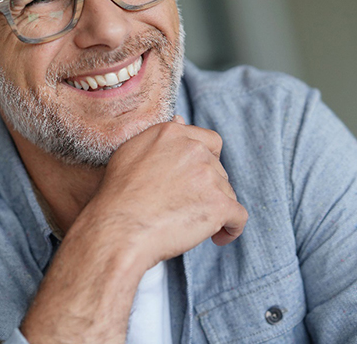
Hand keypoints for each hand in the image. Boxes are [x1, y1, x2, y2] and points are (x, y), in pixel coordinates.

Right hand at [87, 117, 247, 267]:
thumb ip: (159, 136)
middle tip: (184, 206)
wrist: (119, 228)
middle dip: (207, 188)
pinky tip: (217, 237)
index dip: (207, 162)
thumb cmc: (119, 194)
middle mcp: (193, 149)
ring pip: (227, 193)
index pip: (210, 141)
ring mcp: (208, 175)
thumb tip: (181, 120)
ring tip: (190, 224)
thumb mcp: (131, 152)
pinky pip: (238, 217)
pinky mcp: (219, 204)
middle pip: (218, 170)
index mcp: (172, 133)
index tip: (196, 179)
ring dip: (214, 208)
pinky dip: (231, 229)